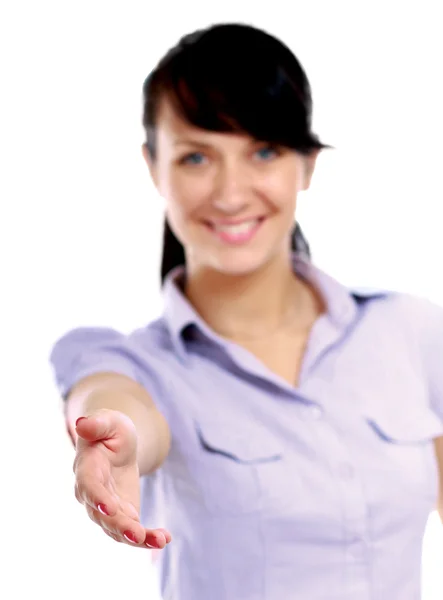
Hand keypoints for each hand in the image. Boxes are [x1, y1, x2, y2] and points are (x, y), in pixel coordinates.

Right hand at [73, 409, 171, 548]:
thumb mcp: (108, 421)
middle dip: (119, 526)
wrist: (117, 444)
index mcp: (86, 469)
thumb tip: (82, 423)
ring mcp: (107, 508)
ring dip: (136, 538)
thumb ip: (97, 424)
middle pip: (102, 515)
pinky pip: (133, 530)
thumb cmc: (110, 429)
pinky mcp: (122, 514)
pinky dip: (148, 537)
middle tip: (136, 534)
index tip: (109, 508)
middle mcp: (92, 495)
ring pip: (117, 528)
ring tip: (159, 540)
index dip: (97, 497)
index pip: (89, 486)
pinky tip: (164, 538)